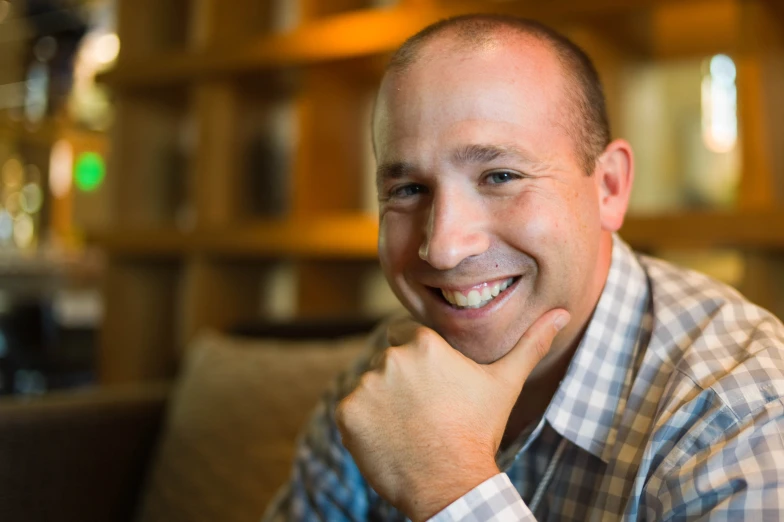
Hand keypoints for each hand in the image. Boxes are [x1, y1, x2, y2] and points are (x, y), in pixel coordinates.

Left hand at [335, 309, 569, 520]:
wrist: (451, 483)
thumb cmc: (478, 431)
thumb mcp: (505, 384)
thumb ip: (529, 344)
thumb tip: (563, 313)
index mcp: (424, 343)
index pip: (407, 336)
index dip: (419, 359)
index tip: (432, 385)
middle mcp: (390, 358)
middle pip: (387, 360)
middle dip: (400, 380)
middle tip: (423, 410)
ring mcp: (366, 386)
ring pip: (369, 385)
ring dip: (381, 401)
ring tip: (408, 426)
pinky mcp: (347, 413)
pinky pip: (350, 409)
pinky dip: (363, 422)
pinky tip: (388, 438)